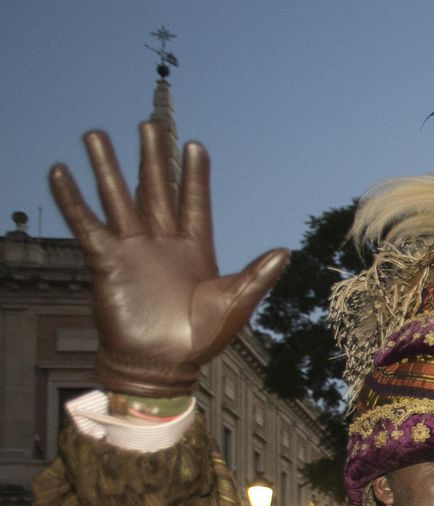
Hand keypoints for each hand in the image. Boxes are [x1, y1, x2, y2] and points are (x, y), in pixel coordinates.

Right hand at [48, 125, 287, 397]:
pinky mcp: (106, 262)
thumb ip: (257, 277)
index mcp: (196, 250)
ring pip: (118, 198)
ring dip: (107, 168)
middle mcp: (163, 243)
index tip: (195, 146)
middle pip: (155, 190)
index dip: (194, 176)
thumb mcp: (235, 305)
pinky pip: (86, 225)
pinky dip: (72, 200)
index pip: (194, 202)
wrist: (162, 366)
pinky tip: (60, 172)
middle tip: (148, 123)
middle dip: (152, 158)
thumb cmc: (201, 341)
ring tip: (95, 134)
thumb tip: (286, 250)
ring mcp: (133, 250)